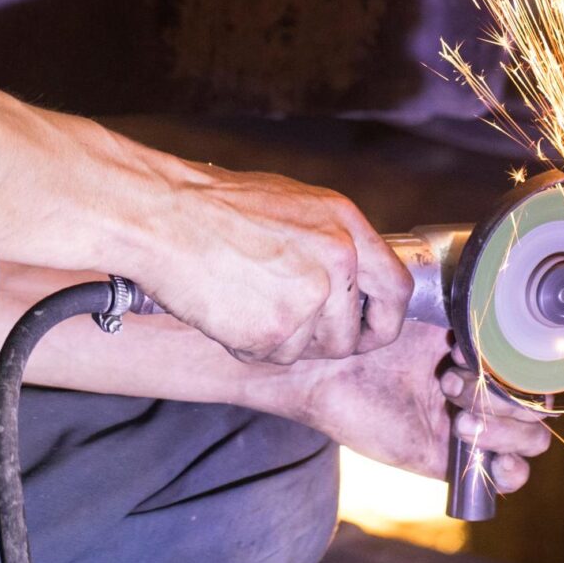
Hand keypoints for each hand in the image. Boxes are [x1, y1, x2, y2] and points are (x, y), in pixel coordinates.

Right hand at [136, 166, 413, 364]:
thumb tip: (355, 279)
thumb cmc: (218, 207)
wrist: (166, 217)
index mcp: (345, 224)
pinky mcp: (275, 329)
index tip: (368, 330)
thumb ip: (332, 242)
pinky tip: (230, 311)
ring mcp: (308, 297)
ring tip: (248, 302)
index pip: (397, 289)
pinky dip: (251, 345)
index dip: (383, 320)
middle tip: (286, 321)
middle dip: (322, 340)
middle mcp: (337, 260)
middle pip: (351, 334)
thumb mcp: (294, 204)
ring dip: (282, 341)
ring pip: (311, 350)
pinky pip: (275, 357)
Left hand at [272, 320, 554, 490]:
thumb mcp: (433, 312)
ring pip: (531, 439)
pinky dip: (512, 471)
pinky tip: (494, 458)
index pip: (537, 368)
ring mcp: (471, 425)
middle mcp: (484, 389)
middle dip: (503, 396)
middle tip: (449, 382)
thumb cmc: (374, 333)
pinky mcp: (449, 457)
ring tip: (457, 417)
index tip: (467, 349)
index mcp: (486, 354)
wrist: (330, 367)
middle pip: (538, 406)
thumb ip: (476, 315)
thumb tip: (508, 309)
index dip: (518, 364)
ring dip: (506, 429)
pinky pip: (504, 476)